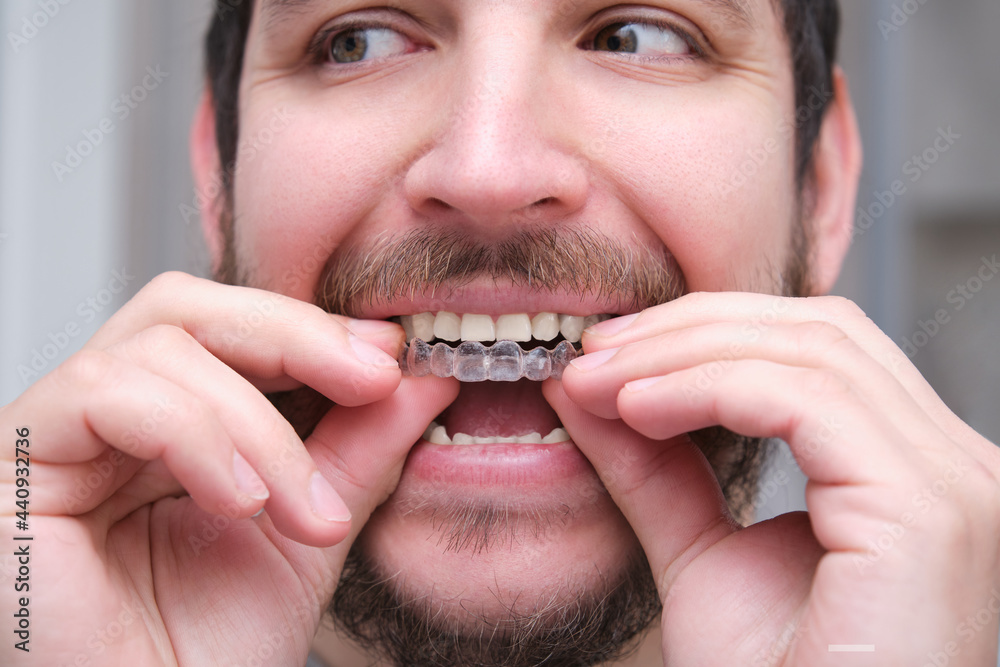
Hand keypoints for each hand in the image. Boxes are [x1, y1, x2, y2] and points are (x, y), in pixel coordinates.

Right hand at [0, 272, 457, 665]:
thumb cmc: (207, 659)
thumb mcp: (308, 535)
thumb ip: (356, 452)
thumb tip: (421, 379)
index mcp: (161, 429)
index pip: (228, 330)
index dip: (312, 329)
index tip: (395, 357)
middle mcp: (99, 423)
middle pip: (186, 309)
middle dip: (296, 335)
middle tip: (375, 376)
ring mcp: (50, 438)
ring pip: (159, 347)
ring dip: (258, 424)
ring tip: (306, 509)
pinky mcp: (11, 467)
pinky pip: (104, 394)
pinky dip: (196, 436)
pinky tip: (239, 503)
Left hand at [550, 292, 999, 665]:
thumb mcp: (698, 556)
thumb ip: (654, 470)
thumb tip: (588, 386)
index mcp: (912, 472)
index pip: (816, 348)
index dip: (705, 332)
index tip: (606, 351)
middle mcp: (953, 466)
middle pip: (818, 332)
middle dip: (689, 328)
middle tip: (594, 348)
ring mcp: (953, 486)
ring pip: (809, 352)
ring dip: (683, 353)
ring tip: (600, 380)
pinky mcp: (927, 512)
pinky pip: (804, 400)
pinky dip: (706, 387)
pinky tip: (637, 408)